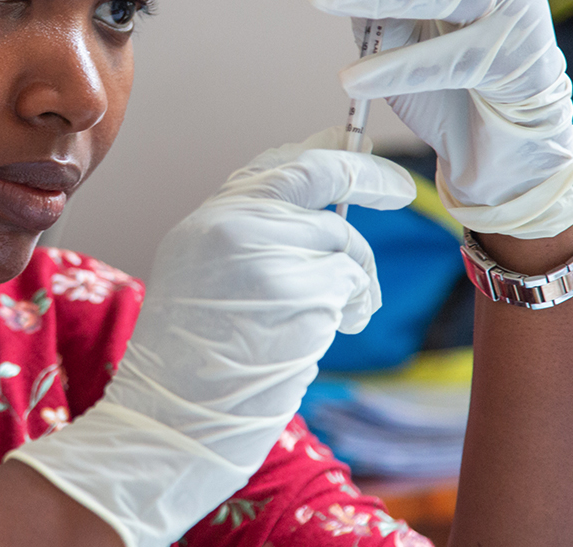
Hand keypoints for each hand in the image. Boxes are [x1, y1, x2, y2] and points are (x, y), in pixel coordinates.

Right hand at [8, 129, 413, 546]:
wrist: (173, 421)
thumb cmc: (193, 367)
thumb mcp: (205, 280)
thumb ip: (254, 241)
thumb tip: (320, 211)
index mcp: (205, 224)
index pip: (274, 166)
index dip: (324, 152)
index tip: (358, 150)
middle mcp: (231, 227)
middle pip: (318, 182)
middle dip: (367, 178)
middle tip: (399, 189)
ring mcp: (266, 257)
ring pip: (342, 242)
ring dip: (356, 281)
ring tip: (346, 317)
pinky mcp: (299, 294)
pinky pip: (349, 284)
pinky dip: (352, 309)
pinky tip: (331, 335)